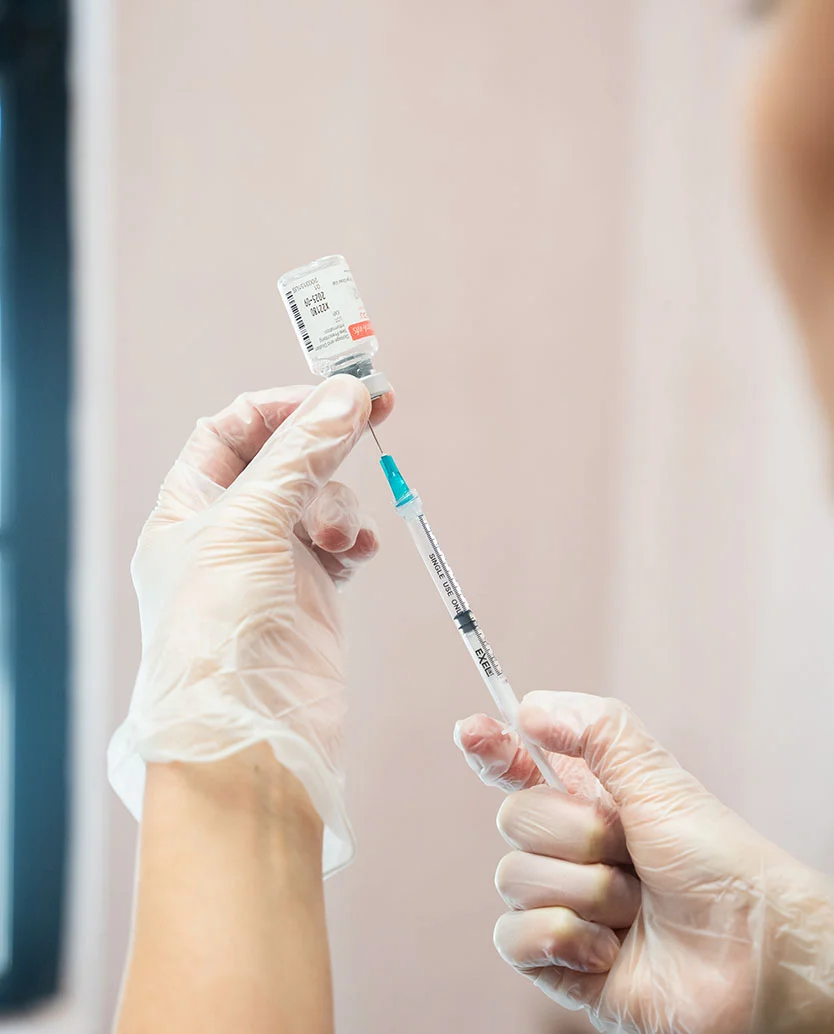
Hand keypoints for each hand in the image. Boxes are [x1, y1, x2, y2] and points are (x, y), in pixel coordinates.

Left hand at [109, 376, 392, 875]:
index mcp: (188, 507)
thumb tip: (347, 393)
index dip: (283, 405)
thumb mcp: (250, 523)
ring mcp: (272, 561)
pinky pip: (341, 540)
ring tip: (343, 541)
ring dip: (340, 504)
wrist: (252, 729)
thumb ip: (300, 454)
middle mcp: (227, 529)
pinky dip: (354, 537)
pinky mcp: (312, 591)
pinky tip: (356, 556)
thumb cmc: (221, 627)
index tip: (336, 392)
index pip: (233, 429)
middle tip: (379, 408)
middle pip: (284, 457)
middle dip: (327, 439)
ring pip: (320, 497)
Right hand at [455, 692, 833, 1033]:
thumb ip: (598, 731)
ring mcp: (564, 907)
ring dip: (585, 891)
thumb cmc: (719, 862)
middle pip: (513, 817)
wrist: (755, 954)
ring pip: (514, 879)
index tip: (472, 730)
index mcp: (589, 801)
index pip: (519, 767)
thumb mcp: (660, 780)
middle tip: (628, 849)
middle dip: (575, 832)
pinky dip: (563, 938)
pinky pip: (515, 938)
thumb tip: (528, 707)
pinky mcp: (562, 964)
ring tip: (636, 909)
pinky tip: (609, 950)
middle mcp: (571, 851)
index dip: (492, 748)